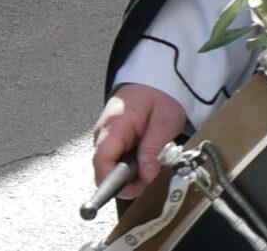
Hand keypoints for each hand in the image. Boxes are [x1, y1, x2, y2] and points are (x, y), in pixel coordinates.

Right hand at [92, 83, 187, 199]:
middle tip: (152, 173)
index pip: (102, 162)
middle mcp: (104, 133)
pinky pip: (118, 160)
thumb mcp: (164, 121)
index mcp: (114, 126)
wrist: (155, 78)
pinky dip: (132, 163)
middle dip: (129, 180)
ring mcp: (106, 137)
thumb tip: (146, 177)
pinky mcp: (112, 140)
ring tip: (151, 159)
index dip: (114, 182)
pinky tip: (145, 154)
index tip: (134, 189)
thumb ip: (153, 150)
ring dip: (132, 171)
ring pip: (112, 167)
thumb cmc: (159, 93)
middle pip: (106, 169)